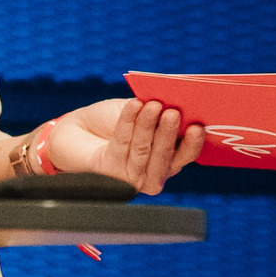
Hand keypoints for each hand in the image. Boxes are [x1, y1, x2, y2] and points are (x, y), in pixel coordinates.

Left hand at [35, 98, 204, 194]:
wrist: (77, 131)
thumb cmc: (112, 120)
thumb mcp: (138, 111)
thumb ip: (156, 109)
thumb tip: (176, 99)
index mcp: (167, 159)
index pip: (185, 155)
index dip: (193, 144)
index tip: (198, 126)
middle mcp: (151, 173)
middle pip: (166, 157)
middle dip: (170, 135)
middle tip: (173, 113)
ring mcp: (130, 177)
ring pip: (144, 152)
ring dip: (148, 127)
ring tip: (153, 105)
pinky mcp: (109, 173)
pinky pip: (122, 146)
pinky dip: (128, 124)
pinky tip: (134, 106)